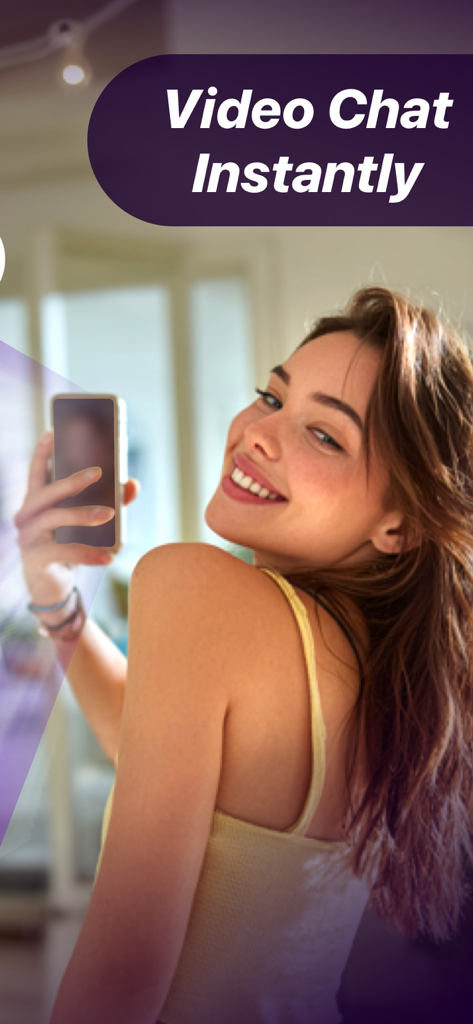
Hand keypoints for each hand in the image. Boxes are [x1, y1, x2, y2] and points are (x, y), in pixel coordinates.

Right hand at [15, 432, 139, 611]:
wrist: (53, 586)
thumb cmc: (68, 545)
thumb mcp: (87, 523)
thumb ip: (111, 501)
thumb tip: (133, 483)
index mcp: (37, 501)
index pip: (36, 472)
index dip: (43, 452)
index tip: (52, 431)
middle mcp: (27, 515)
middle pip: (47, 492)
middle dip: (72, 480)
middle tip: (98, 472)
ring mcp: (28, 537)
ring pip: (54, 519)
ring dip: (83, 515)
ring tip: (110, 515)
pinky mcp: (35, 559)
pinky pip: (62, 552)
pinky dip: (88, 554)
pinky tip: (109, 557)